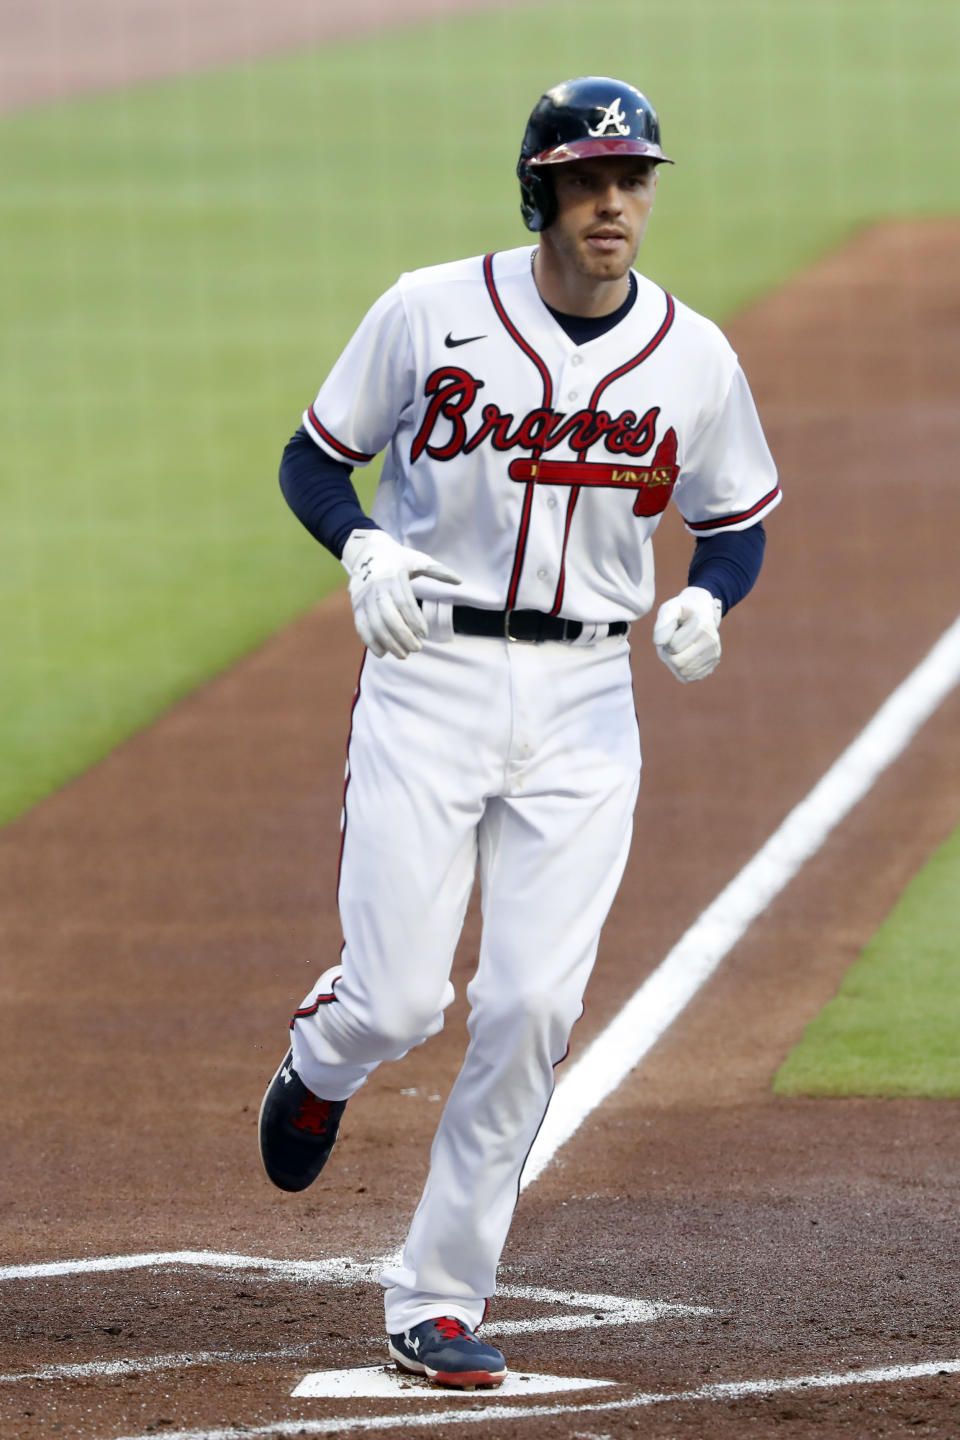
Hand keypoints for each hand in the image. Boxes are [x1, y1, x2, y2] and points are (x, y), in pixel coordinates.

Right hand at [341, 528, 460, 658]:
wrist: (367, 551)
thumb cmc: (398, 558)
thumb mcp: (417, 559)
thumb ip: (437, 571)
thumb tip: (459, 581)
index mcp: (393, 577)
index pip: (404, 603)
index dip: (415, 620)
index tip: (426, 634)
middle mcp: (376, 588)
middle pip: (389, 617)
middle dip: (403, 636)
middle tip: (417, 649)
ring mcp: (363, 598)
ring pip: (375, 625)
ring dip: (389, 643)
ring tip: (403, 655)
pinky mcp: (356, 606)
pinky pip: (361, 627)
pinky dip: (371, 642)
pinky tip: (383, 653)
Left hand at [652, 585, 722, 682]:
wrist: (702, 612)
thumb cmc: (682, 611)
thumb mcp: (670, 608)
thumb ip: (663, 622)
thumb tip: (659, 642)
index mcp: (702, 626)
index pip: (672, 646)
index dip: (665, 640)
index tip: (671, 631)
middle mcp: (711, 641)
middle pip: (678, 662)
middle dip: (668, 654)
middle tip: (671, 642)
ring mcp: (714, 654)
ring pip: (682, 672)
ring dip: (673, 662)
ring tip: (678, 648)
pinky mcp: (712, 665)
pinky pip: (688, 677)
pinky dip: (680, 670)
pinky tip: (684, 655)